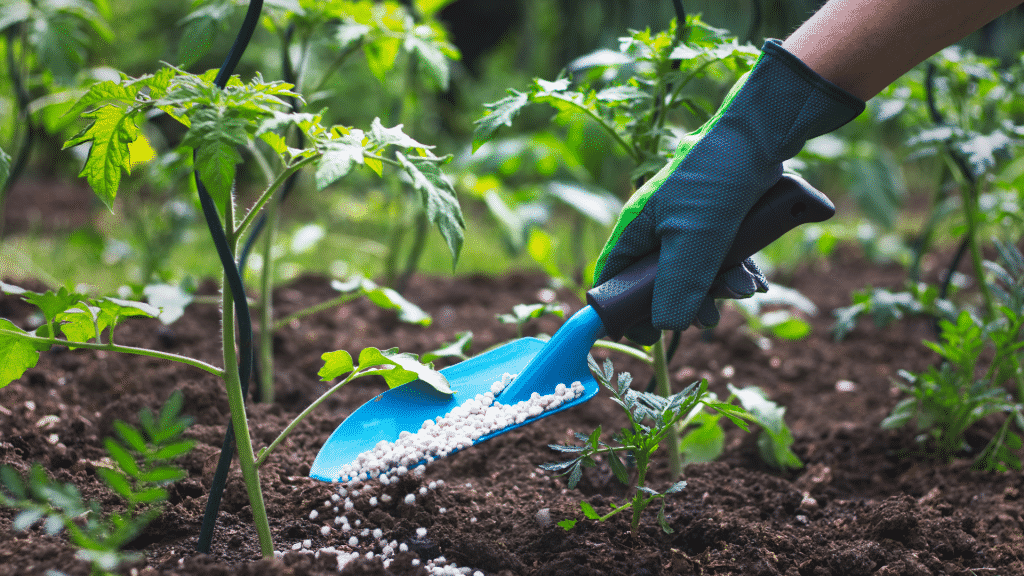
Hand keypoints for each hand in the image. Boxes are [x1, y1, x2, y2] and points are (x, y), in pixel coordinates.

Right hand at [594, 40, 863, 344]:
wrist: (762, 137)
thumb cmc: (715, 181)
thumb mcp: (694, 240)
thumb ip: (677, 286)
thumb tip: (665, 327)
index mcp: (636, 229)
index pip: (613, 278)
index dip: (623, 309)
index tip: (646, 334)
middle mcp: (657, 228)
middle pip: (659, 283)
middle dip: (686, 302)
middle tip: (709, 317)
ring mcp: (688, 225)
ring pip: (695, 273)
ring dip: (720, 288)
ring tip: (744, 289)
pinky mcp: (718, 221)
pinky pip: (720, 259)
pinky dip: (737, 273)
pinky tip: (756, 281)